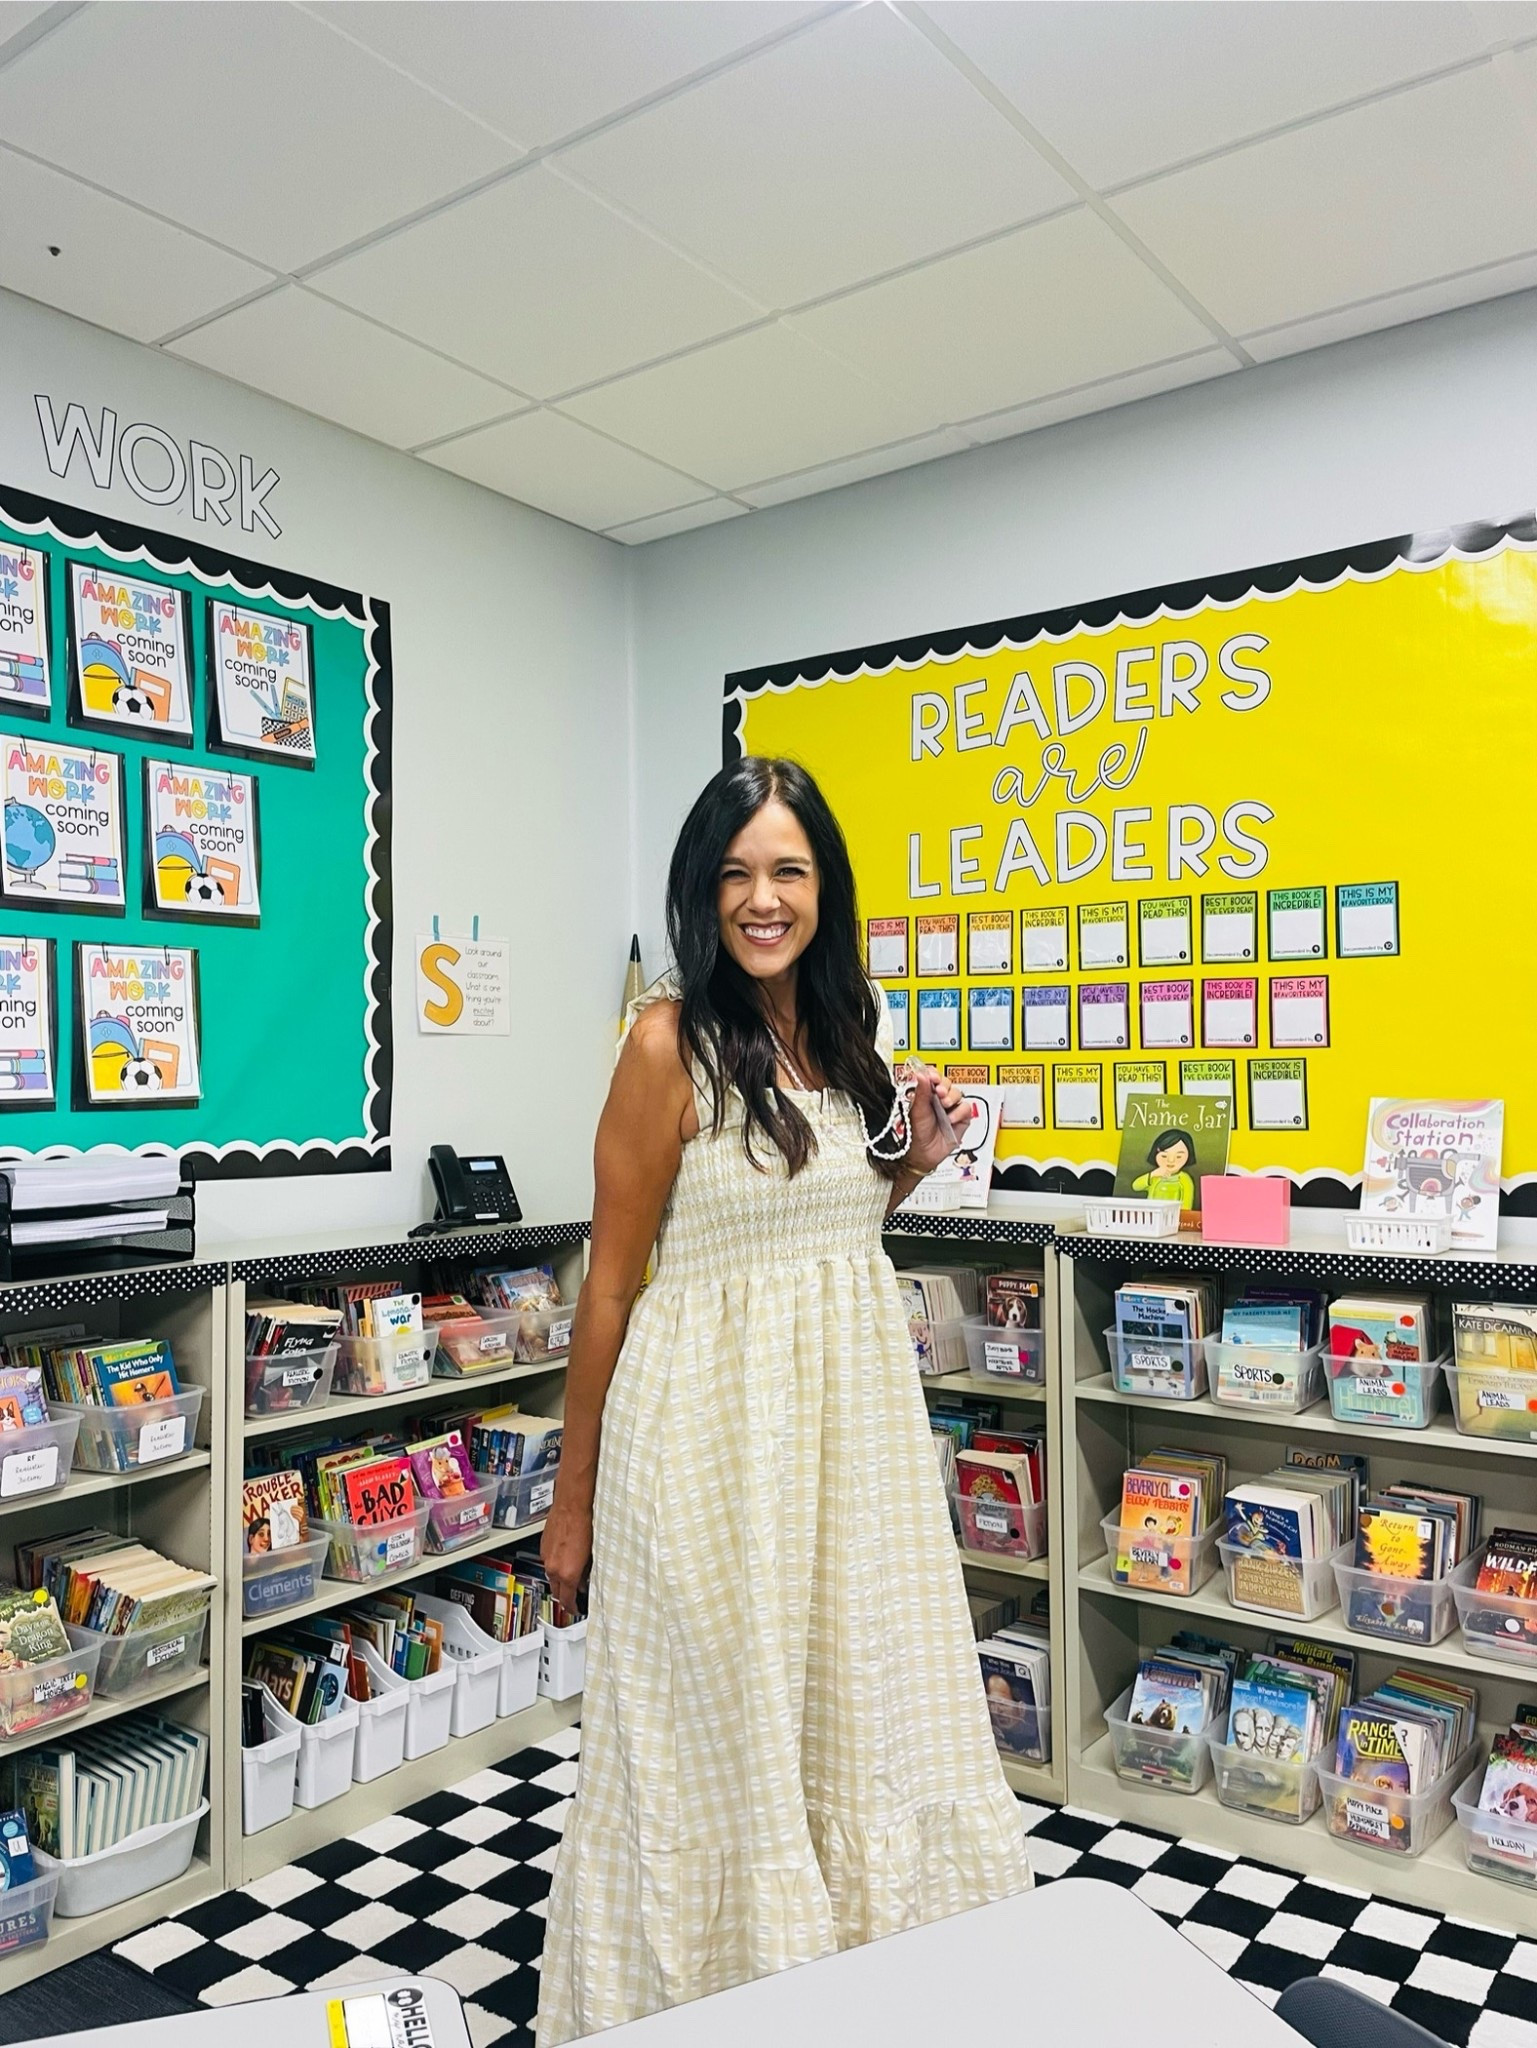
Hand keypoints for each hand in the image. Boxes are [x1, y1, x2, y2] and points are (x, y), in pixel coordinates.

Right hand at [540, 1494, 592, 1614]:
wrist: (572, 1506)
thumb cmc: (585, 1525)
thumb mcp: (591, 1555)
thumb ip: (586, 1573)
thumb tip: (586, 1581)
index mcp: (567, 1573)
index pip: (567, 1600)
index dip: (573, 1608)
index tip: (576, 1610)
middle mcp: (554, 1568)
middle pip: (556, 1593)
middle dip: (565, 1598)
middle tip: (575, 1599)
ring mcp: (546, 1558)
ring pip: (551, 1578)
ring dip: (560, 1582)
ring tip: (573, 1579)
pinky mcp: (543, 1548)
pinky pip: (548, 1564)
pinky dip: (556, 1567)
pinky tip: (566, 1560)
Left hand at [907, 1065, 974, 1175]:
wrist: (924, 1153)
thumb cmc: (917, 1133)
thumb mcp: (916, 1110)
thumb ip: (921, 1091)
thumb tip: (921, 1074)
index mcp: (927, 1093)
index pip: (933, 1076)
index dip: (934, 1074)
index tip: (933, 1077)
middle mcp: (940, 1098)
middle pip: (947, 1082)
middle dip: (944, 1086)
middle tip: (939, 1092)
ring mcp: (951, 1107)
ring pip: (958, 1093)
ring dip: (951, 1098)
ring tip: (944, 1106)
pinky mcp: (962, 1118)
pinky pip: (966, 1108)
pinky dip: (959, 1112)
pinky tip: (950, 1119)